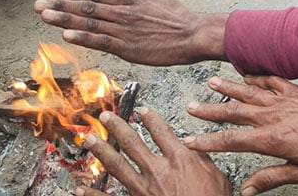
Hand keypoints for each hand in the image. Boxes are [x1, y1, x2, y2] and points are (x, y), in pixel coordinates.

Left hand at [34, 0, 227, 64]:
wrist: (193, 34)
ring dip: (65, 19)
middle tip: (38, 5)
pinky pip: (102, 41)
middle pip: (87, 7)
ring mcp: (125, 30)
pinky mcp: (129, 48)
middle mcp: (123, 12)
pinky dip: (84, 36)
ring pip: (89, 23)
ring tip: (45, 15)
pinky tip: (67, 34)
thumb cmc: (178, 15)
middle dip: (60, 6)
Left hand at [75, 108, 229, 195]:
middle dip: (117, 126)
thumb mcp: (217, 178)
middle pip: (133, 142)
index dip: (151, 118)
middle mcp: (158, 170)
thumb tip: (196, 148)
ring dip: (102, 150)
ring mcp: (143, 189)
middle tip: (106, 117)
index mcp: (180, 160)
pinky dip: (92, 193)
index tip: (142, 111)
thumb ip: (203, 161)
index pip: (162, 131)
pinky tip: (80, 189)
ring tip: (91, 140)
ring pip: (117, 164)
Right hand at [183, 76, 297, 193]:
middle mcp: (273, 116)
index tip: (190, 140)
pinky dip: (255, 76)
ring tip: (210, 82)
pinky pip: (269, 80)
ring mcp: (282, 100)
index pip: (232, 140)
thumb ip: (271, 178)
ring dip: (227, 87)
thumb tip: (247, 189)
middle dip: (209, 111)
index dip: (208, 141)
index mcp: (272, 139)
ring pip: (248, 91)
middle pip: (233, 112)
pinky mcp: (293, 89)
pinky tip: (245, 74)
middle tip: (189, 108)